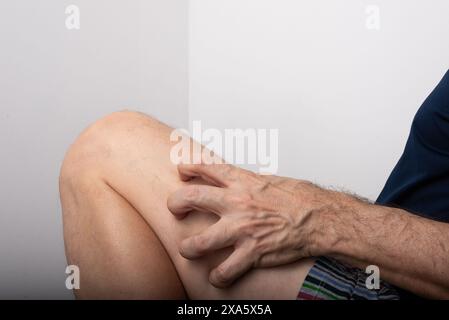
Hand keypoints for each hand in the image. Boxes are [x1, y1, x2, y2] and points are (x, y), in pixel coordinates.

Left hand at [167, 163, 331, 287]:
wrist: (321, 218)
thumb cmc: (300, 198)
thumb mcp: (270, 181)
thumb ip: (247, 182)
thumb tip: (235, 183)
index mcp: (243, 182)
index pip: (207, 168)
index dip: (189, 167)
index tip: (181, 171)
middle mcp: (237, 203)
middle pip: (191, 198)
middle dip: (175, 204)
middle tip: (175, 210)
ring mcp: (242, 229)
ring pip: (199, 243)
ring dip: (189, 248)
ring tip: (189, 250)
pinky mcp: (252, 252)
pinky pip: (225, 270)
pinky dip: (218, 276)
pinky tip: (217, 276)